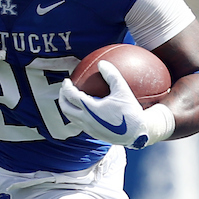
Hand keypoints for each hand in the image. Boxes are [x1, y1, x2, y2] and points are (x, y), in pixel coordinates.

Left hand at [59, 60, 173, 148]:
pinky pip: (78, 123)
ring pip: (70, 117)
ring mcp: (88, 128)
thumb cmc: (130, 112)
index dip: (66, 87)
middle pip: (65, 108)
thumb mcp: (123, 90)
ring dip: (67, 107)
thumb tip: (102, 63)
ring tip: (70, 98)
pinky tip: (83, 109)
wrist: (136, 134)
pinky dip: (75, 114)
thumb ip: (112, 75)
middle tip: (64, 89)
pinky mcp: (93, 134)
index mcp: (90, 109)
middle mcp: (86, 120)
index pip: (71, 96)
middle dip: (62, 97)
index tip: (67, 80)